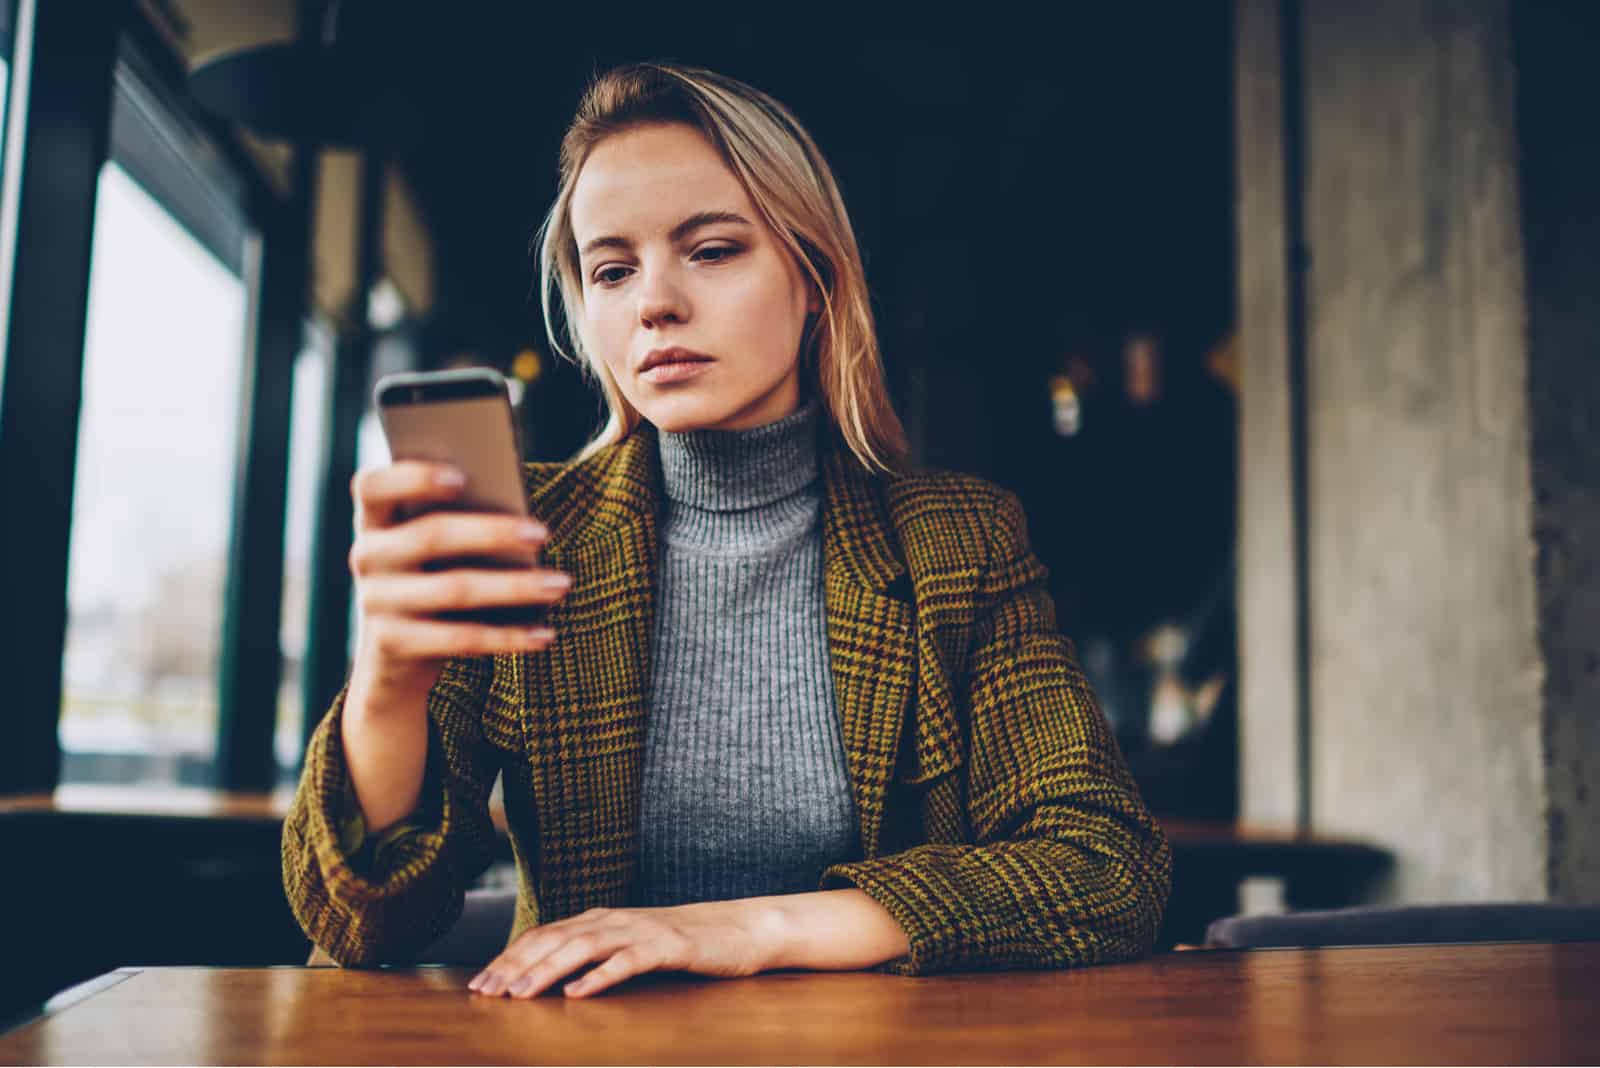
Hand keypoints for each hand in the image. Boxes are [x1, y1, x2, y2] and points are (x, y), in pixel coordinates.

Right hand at [347, 460, 571, 701]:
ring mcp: (376, 602)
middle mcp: (367, 556)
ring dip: (514, 587)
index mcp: (375, 519)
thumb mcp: (434, 548)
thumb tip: (520, 517)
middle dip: (492, 532)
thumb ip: (459, 520)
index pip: (373, 486)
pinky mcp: (394, 645)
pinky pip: (460, 639)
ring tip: (560, 584)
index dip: (412, 478)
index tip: (461, 477)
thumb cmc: (432, 577)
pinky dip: (508, 637)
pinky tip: (545, 634)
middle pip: (430, 536)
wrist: (395, 656)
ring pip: (454, 589)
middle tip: (543, 533)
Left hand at [467, 900, 782, 999]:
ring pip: (583, 947)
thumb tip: (550, 979)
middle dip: (515, 966)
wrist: (740, 929)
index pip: (543, 935)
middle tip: (485, 992)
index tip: (479, 985)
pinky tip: (578, 993)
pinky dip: (599, 976)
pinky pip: (627, 961)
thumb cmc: (682, 944)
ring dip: (546, 970)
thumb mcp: (630, 946)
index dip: (508, 958)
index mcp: (600, 919)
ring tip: (519, 994)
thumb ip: (594, 955)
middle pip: (554, 939)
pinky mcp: (667, 947)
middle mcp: (613, 919)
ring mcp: (640, 931)